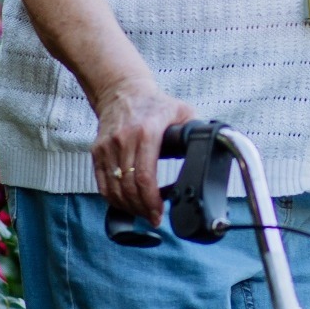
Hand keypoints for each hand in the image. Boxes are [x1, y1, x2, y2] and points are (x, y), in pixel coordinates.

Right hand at [91, 81, 194, 225]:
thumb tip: (212, 150)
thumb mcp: (182, 111)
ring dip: (128, 207)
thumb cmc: (154, 104)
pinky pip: (102, 184)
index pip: (144, 176)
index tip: (158, 214)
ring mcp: (107, 146)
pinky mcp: (97, 151)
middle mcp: (124, 140)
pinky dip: (113, 198)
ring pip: (114, 189)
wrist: (122, 90)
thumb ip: (196, 131)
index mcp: (146, 132)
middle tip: (153, 218)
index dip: (150, 201)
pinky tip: (126, 203)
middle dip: (142, 209)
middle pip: (129, 188)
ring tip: (142, 212)